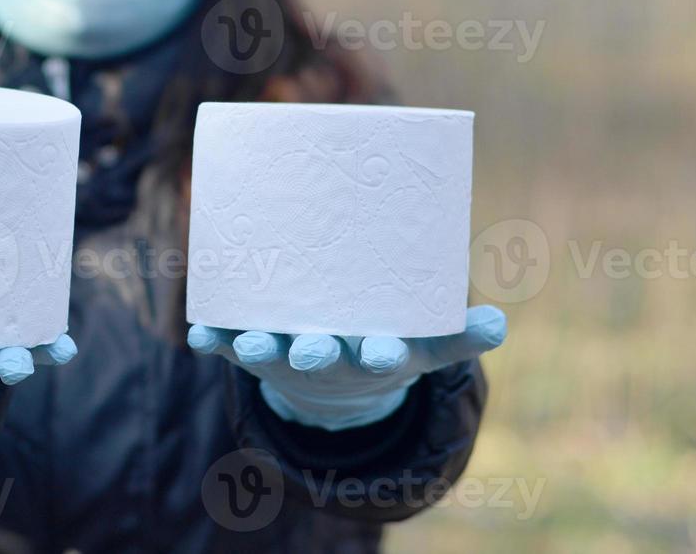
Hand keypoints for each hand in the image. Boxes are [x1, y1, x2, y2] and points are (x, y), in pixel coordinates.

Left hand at [188, 305, 505, 430]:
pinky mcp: (247, 343)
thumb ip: (459, 334)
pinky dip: (211, 340)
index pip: (381, 356)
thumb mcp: (426, 345)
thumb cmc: (382, 341)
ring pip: (268, 350)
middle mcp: (325, 356)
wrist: (331, 371)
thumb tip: (498, 324)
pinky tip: (197, 334)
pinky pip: (224, 342)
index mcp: (370, 353)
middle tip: (314, 349)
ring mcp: (283, 350)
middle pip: (320, 355)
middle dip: (315, 353)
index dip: (382, 355)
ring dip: (256, 349)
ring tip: (246, 344)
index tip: (384, 353)